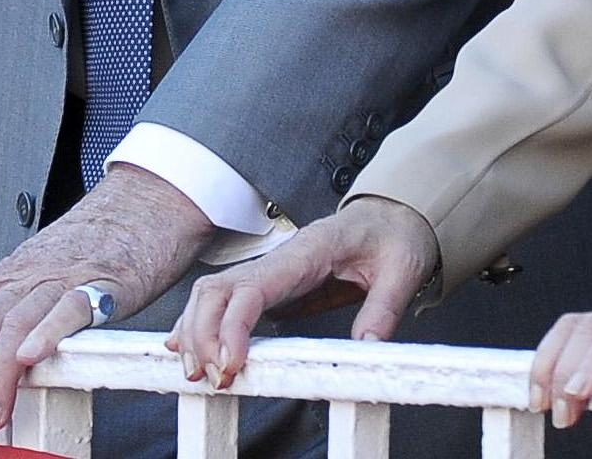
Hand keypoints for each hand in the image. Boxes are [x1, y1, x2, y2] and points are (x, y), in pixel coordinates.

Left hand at [0, 163, 207, 448]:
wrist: (139, 209)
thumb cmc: (92, 250)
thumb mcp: (38, 277)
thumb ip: (13, 314)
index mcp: (4, 280)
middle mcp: (23, 278)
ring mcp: (58, 278)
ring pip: (11, 327)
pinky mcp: (99, 282)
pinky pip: (66, 307)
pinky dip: (45, 334)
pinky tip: (32, 360)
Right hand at [172, 198, 441, 385]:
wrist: (394, 215)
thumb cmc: (395, 236)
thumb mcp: (403, 268)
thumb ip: (384, 307)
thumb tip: (366, 349)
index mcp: (309, 251)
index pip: (254, 286)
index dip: (232, 326)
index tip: (232, 364)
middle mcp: (280, 259)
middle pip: (217, 289)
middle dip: (202, 334)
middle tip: (212, 378)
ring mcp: (271, 271)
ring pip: (212, 294)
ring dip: (196, 333)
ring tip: (200, 374)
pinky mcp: (271, 285)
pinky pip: (225, 301)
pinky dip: (201, 325)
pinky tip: (188, 349)